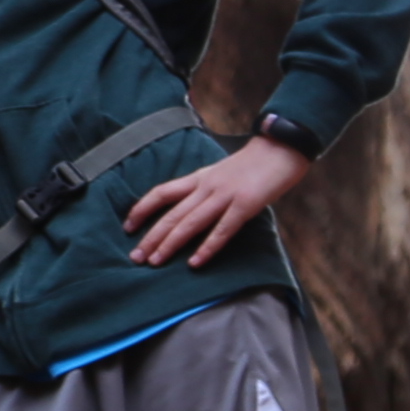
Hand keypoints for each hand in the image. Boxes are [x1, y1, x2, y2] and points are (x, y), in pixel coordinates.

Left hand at [123, 134, 306, 266]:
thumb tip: (190, 210)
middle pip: (171, 214)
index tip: (127, 227)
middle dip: (151, 237)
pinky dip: (207, 248)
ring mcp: (225, 195)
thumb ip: (205, 189)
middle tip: (135, 258)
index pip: (162, 193)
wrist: (281, 147)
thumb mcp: (221, 173)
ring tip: (154, 262)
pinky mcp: (245, 205)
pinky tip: (195, 263)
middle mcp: (206, 186)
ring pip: (190, 223)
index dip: (142, 209)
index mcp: (199, 177)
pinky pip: (222, 230)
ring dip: (170, 244)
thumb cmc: (254, 163)